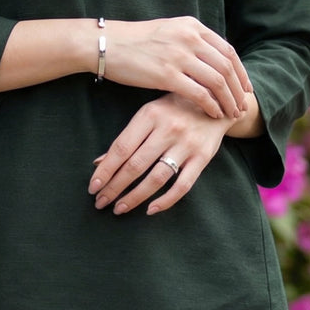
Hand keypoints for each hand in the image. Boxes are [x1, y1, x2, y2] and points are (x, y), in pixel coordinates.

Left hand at [88, 92, 250, 216]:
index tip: (93, 188)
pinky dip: (166, 201)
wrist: (216, 99)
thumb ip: (127, 138)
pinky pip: (183, 185)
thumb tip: (99, 163)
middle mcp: (167, 129)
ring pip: (156, 177)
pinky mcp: (202, 157)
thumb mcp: (149, 113)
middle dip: (115, 187)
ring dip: (135, 196)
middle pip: (136, 165)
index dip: (105, 170)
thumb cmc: (174, 108)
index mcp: (149, 115)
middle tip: (100, 202)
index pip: (121, 148)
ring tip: (119, 208)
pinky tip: (150, 210)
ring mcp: (186, 144)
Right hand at [103, 16, 251, 121]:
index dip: (241, 72)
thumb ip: (190, 40)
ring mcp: (178, 55)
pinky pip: (199, 93)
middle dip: (238, 89)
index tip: (245, 88)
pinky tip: (212, 114)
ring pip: (217, 81)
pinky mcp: (166, 74)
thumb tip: (211, 58)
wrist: (106, 44)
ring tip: (230, 113)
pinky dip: (210, 105)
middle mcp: (189, 38)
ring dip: (228, 100)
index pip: (227, 50)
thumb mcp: (169, 31)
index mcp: (192, 26)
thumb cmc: (135, 41)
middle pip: (227, 66)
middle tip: (242, 105)